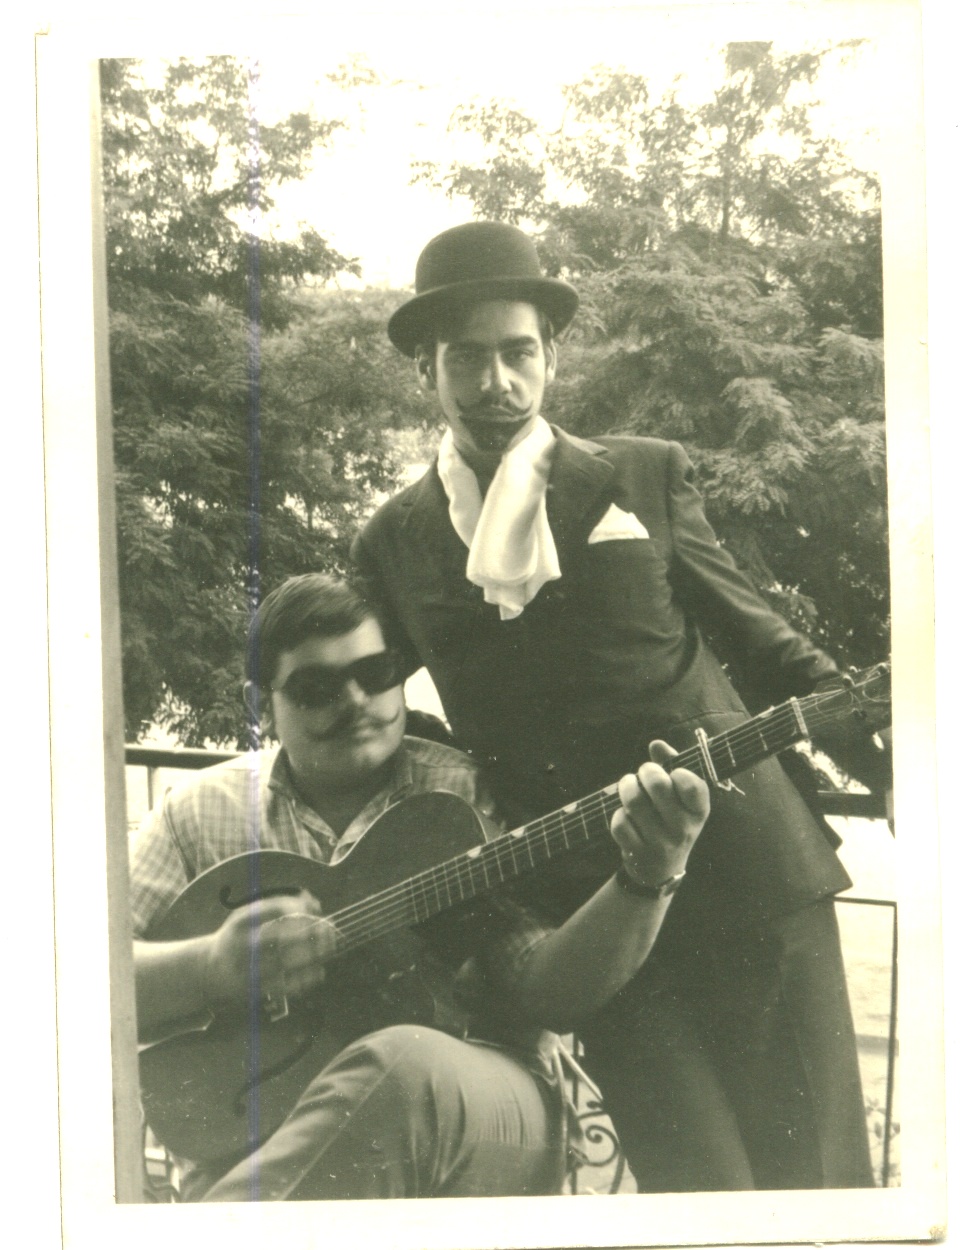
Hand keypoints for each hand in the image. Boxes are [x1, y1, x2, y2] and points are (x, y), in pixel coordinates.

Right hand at [203, 890, 337, 1009]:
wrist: (207, 971)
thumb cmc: (238, 938)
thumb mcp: (249, 916)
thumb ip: (279, 906)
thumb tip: (314, 903)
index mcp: (241, 922)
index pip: (274, 909)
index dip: (300, 909)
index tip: (316, 910)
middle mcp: (242, 944)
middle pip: (280, 936)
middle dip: (309, 933)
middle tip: (328, 932)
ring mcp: (246, 968)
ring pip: (285, 962)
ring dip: (311, 956)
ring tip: (328, 950)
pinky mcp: (252, 989)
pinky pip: (283, 986)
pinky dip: (304, 980)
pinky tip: (318, 972)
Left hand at [610, 740, 708, 888]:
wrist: (661, 870)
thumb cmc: (671, 821)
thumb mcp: (680, 799)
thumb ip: (672, 766)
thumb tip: (656, 744)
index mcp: (699, 812)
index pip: (692, 785)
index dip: (678, 772)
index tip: (672, 773)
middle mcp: (683, 829)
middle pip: (657, 785)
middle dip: (645, 771)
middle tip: (643, 773)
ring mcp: (660, 843)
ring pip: (634, 801)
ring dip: (627, 786)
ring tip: (628, 785)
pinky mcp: (637, 853)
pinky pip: (620, 822)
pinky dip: (619, 814)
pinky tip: (626, 815)